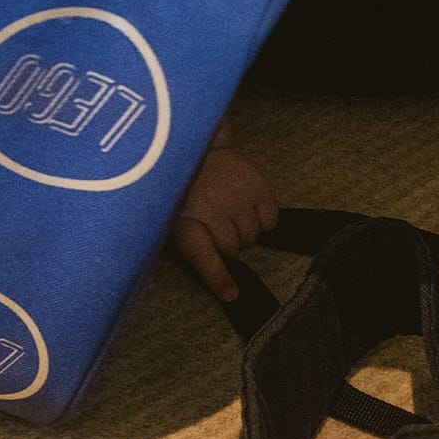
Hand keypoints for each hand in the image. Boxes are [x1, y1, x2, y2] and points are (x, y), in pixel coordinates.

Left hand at [171, 140, 277, 301]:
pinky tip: (246, 205)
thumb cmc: (178, 187)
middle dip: (226, 244)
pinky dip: (263, 218)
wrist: (192, 144)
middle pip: (234, 249)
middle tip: (213, 225)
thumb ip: (184, 244)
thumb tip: (208, 276)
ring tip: (227, 211)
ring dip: (243, 231)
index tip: (231, 295)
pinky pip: (270, 219)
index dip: (218, 278)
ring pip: (253, 236)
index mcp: (185, 221)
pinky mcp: (258, 185)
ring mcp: (237, 198)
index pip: (205, 257)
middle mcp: (214, 211)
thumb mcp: (168, 216)